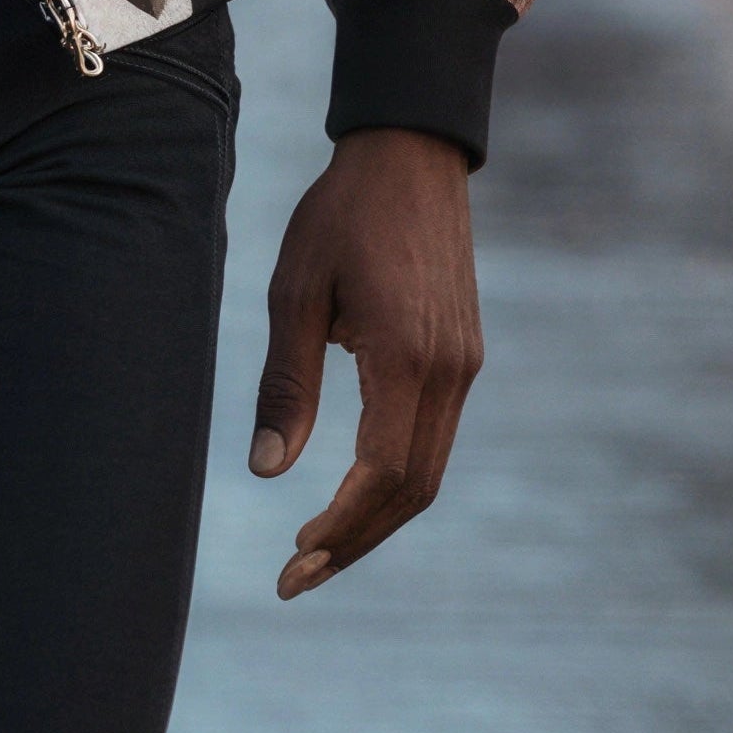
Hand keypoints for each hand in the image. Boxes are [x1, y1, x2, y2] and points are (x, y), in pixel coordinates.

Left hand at [249, 128, 481, 598]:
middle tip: (296, 576)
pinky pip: (434, 438)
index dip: (340, 526)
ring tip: (319, 548)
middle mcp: (448, 371)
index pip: (381, 472)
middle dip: (356, 540)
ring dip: (376, 517)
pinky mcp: (464, 356)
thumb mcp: (295, 290)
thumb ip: (286, 383)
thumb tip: (267, 471)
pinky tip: (353, 489)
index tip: (294, 558)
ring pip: (428, 471)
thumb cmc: (340, 215)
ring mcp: (464, 366)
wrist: (410, 155)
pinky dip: (396, 478)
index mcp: (406, 355)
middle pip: (411, 490)